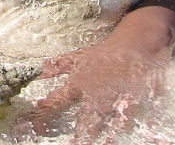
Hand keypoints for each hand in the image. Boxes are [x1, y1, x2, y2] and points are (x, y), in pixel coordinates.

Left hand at [23, 7, 174, 142]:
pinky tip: (139, 132)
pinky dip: (137, 121)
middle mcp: (98, 90)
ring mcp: (119, 94)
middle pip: (88, 116)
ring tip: (103, 143)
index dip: (46, 110)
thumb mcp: (78, 57)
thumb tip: (40, 72)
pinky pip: (139, 112)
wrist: (136, 41)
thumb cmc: (105, 53)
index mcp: (80, 81)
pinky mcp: (139, 96)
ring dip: (108, 133)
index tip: (35, 122)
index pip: (59, 99)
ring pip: (112, 118)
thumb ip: (58, 66)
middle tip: (75, 143)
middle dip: (82, 132)